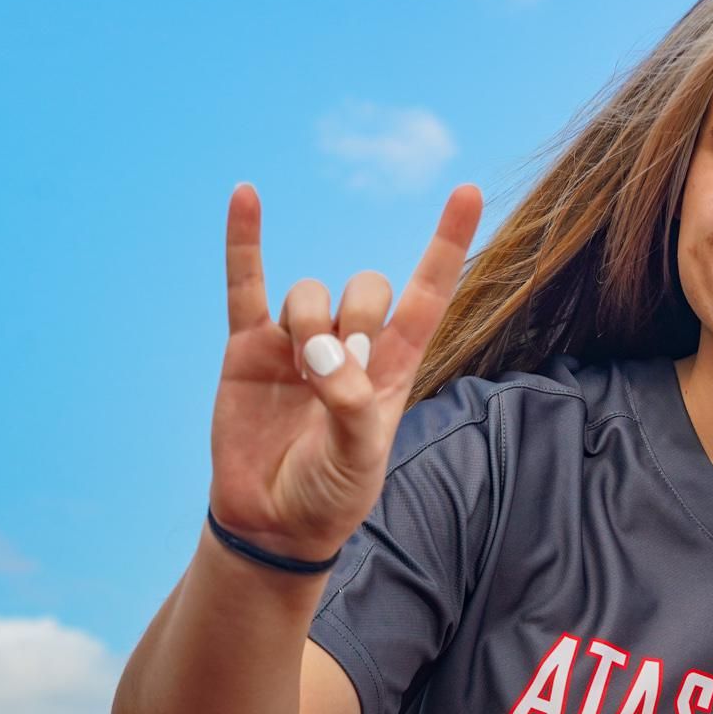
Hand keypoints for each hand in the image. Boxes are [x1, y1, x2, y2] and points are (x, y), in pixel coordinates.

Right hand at [206, 181, 482, 562]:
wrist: (273, 522)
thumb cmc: (330, 492)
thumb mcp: (359, 458)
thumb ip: (350, 402)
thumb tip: (321, 353)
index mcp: (394, 367)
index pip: (427, 294)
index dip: (447, 244)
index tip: (467, 191)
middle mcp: (351, 345)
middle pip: (365, 288)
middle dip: (357, 319)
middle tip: (340, 374)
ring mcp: (298, 342)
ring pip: (310, 292)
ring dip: (309, 322)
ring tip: (304, 372)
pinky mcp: (249, 348)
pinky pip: (245, 284)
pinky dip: (244, 240)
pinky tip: (246, 195)